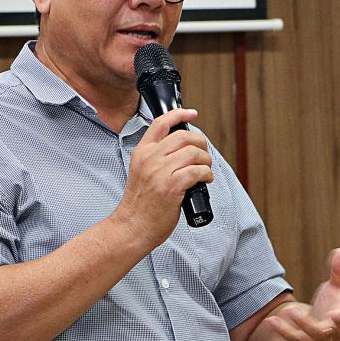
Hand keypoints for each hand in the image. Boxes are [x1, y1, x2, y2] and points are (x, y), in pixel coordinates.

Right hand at [111, 108, 212, 248]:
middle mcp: (150, 158)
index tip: (192, 113)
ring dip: (206, 161)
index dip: (179, 114)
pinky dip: (207, 174)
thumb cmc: (139, 204)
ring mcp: (160, 172)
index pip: (161, 123)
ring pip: (194, 153)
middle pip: (184, 136)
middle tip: (203, 154)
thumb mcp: (141, 172)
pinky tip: (205, 180)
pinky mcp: (171, 186)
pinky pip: (197, 171)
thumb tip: (182, 149)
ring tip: (205, 170)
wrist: (132, 226)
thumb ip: (155, 158)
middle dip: (201, 143)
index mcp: (142, 152)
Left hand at [266, 246, 339, 340]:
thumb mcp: (337, 290)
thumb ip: (339, 272)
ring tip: (291, 310)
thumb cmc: (332, 310)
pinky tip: (271, 320)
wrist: (320, 340)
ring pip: (316, 334)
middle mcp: (339, 330)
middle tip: (338, 314)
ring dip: (304, 323)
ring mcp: (323, 340)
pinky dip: (283, 330)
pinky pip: (295, 339)